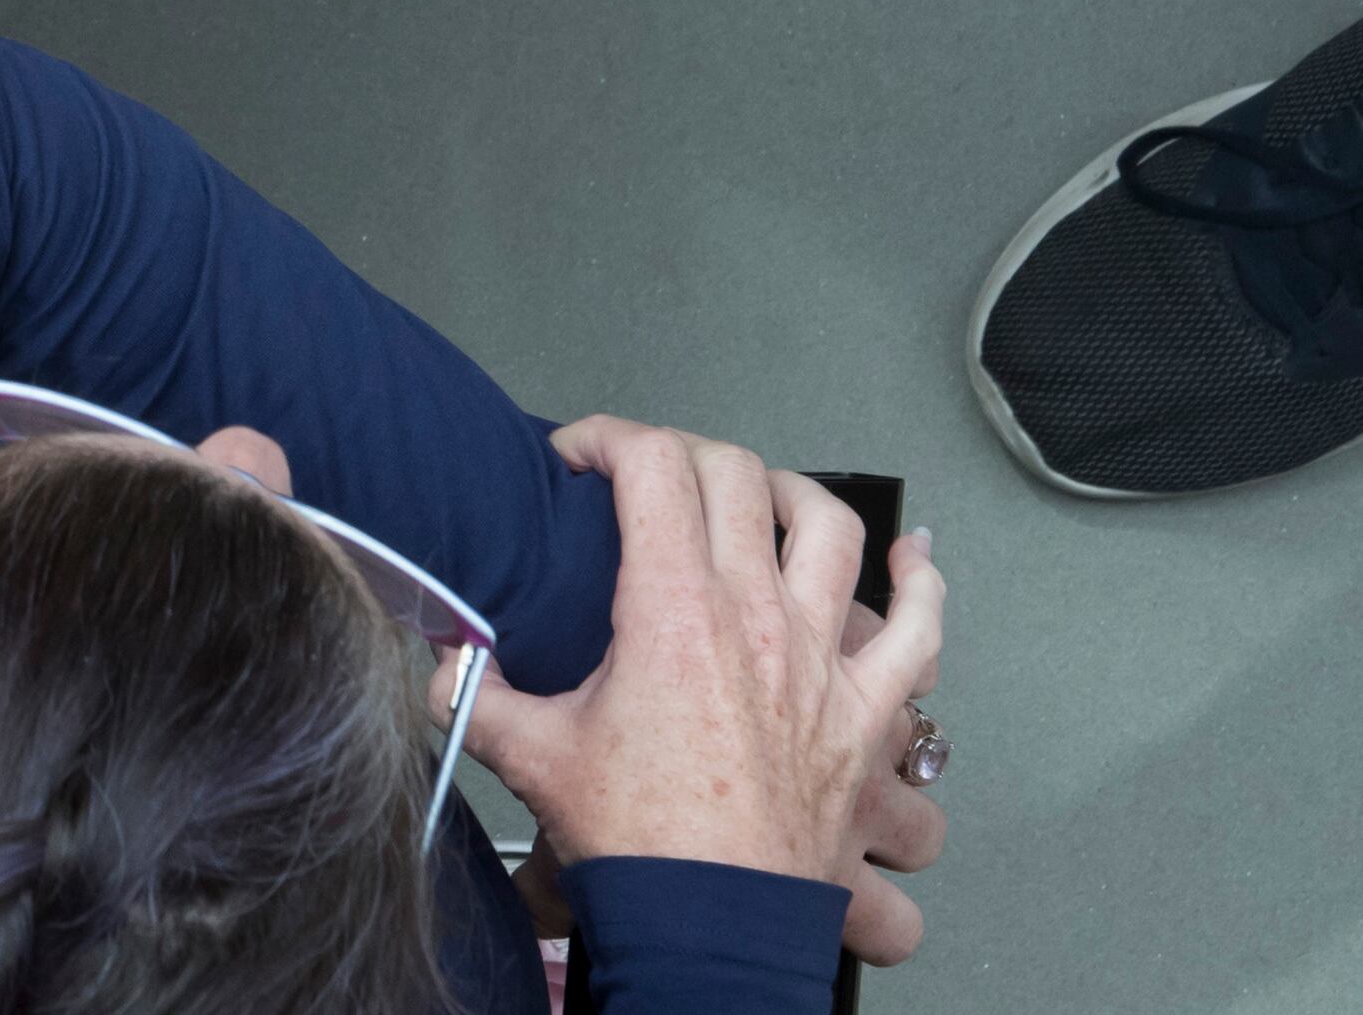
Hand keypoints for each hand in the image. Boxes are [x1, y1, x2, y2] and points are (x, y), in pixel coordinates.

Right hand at [465, 421, 951, 963]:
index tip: (577, 457)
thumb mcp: (529, 754)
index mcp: (671, 608)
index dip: (606, 436)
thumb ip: (471, 690)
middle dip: (680, 453)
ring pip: (828, 528)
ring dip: (791, 493)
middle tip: (646, 477)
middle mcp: (754, 614)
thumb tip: (439, 656)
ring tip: (761, 496)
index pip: (650, 465)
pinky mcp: (865, 712)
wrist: (710, 926)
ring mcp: (819, 659)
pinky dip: (923, 583)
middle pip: (733, 474)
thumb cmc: (635, 842)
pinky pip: (919, 632)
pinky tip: (915, 557)